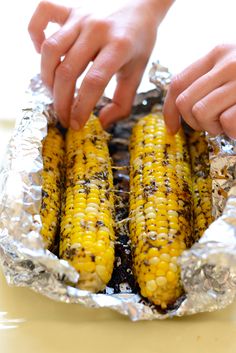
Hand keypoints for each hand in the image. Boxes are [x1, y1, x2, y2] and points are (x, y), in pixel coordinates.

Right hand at [28, 0, 171, 128]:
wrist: (142, 6)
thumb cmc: (138, 44)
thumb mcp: (137, 75)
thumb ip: (122, 102)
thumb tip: (102, 123)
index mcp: (119, 46)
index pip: (93, 82)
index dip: (81, 108)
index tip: (76, 124)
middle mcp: (97, 29)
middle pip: (68, 71)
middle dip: (61, 101)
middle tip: (64, 117)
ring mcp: (81, 16)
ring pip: (50, 49)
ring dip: (47, 77)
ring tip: (55, 93)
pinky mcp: (70, 8)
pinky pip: (42, 13)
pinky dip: (35, 33)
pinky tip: (41, 52)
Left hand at [163, 44, 235, 138]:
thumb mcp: (229, 72)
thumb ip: (207, 81)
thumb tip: (178, 107)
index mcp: (218, 54)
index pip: (178, 83)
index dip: (169, 110)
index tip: (172, 128)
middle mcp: (228, 63)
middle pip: (184, 102)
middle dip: (194, 122)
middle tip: (212, 125)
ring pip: (200, 113)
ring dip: (213, 127)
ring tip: (228, 123)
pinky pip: (226, 122)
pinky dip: (231, 131)